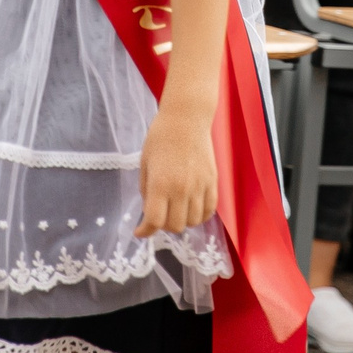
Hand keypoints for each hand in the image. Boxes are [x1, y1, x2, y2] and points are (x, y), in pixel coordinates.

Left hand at [135, 106, 217, 237]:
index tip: (140, 232)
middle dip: (164, 225)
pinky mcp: (213, 182)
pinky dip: (200, 215)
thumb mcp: (145, 164)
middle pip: (175, 226)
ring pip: (193, 222)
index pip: (155, 221)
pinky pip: (209, 210)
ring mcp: (200, 186)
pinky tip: (192, 208)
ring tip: (176, 210)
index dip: (145, 231)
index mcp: (161, 183)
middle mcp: (182, 189)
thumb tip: (149, 212)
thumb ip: (146, 191)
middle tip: (159, 215)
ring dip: (182, 221)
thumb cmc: (160, 138)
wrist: (186, 119)